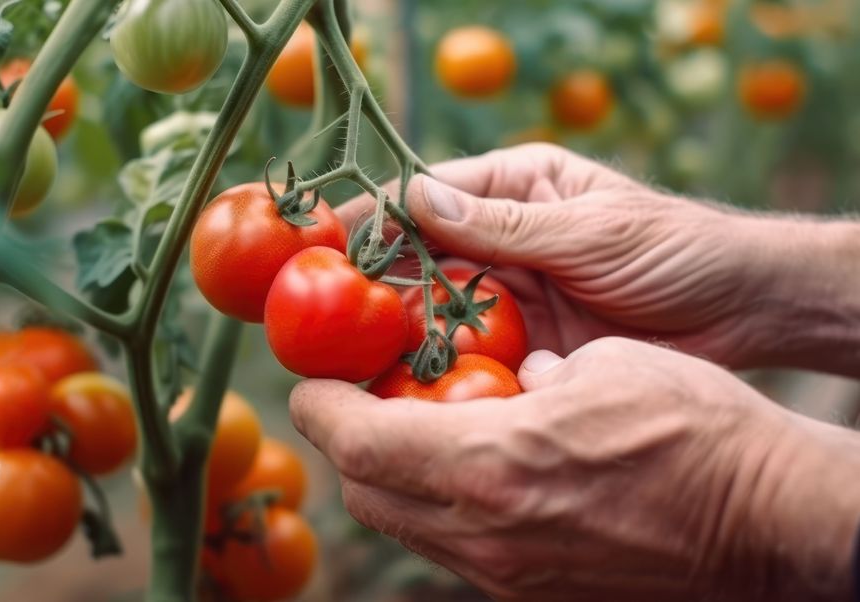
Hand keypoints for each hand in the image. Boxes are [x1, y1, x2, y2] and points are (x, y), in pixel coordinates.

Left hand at [291, 338, 859, 601]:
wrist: (769, 521)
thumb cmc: (697, 430)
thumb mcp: (604, 366)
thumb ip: (534, 374)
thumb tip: (519, 380)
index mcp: (489, 465)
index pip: (359, 443)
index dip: (319, 409)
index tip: (310, 385)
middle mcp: (484, 532)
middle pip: (367, 495)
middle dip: (346, 446)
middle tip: (356, 402)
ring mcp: (508, 574)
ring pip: (406, 528)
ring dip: (388, 479)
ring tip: (408, 432)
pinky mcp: (534, 592)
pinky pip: (454, 550)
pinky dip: (437, 509)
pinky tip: (469, 472)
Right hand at [338, 143, 859, 371]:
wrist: (747, 313)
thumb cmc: (677, 248)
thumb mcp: (590, 230)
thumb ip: (504, 225)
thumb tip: (412, 199)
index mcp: (512, 191)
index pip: (424, 199)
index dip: (370, 220)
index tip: (318, 244)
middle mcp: (499, 243)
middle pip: (416, 261)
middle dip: (369, 286)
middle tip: (318, 316)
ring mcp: (509, 298)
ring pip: (434, 314)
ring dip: (397, 335)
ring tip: (348, 360)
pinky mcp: (525, 348)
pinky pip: (469, 358)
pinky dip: (439, 374)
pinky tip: (406, 391)